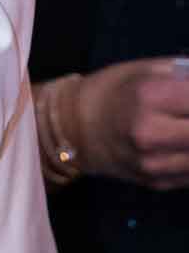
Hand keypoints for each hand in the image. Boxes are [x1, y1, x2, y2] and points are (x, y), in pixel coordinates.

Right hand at [72, 58, 188, 187]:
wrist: (75, 127)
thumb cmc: (113, 89)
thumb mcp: (146, 69)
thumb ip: (186, 74)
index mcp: (150, 97)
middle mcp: (152, 135)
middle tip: (188, 115)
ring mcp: (155, 164)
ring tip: (184, 127)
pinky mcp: (158, 184)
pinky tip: (182, 142)